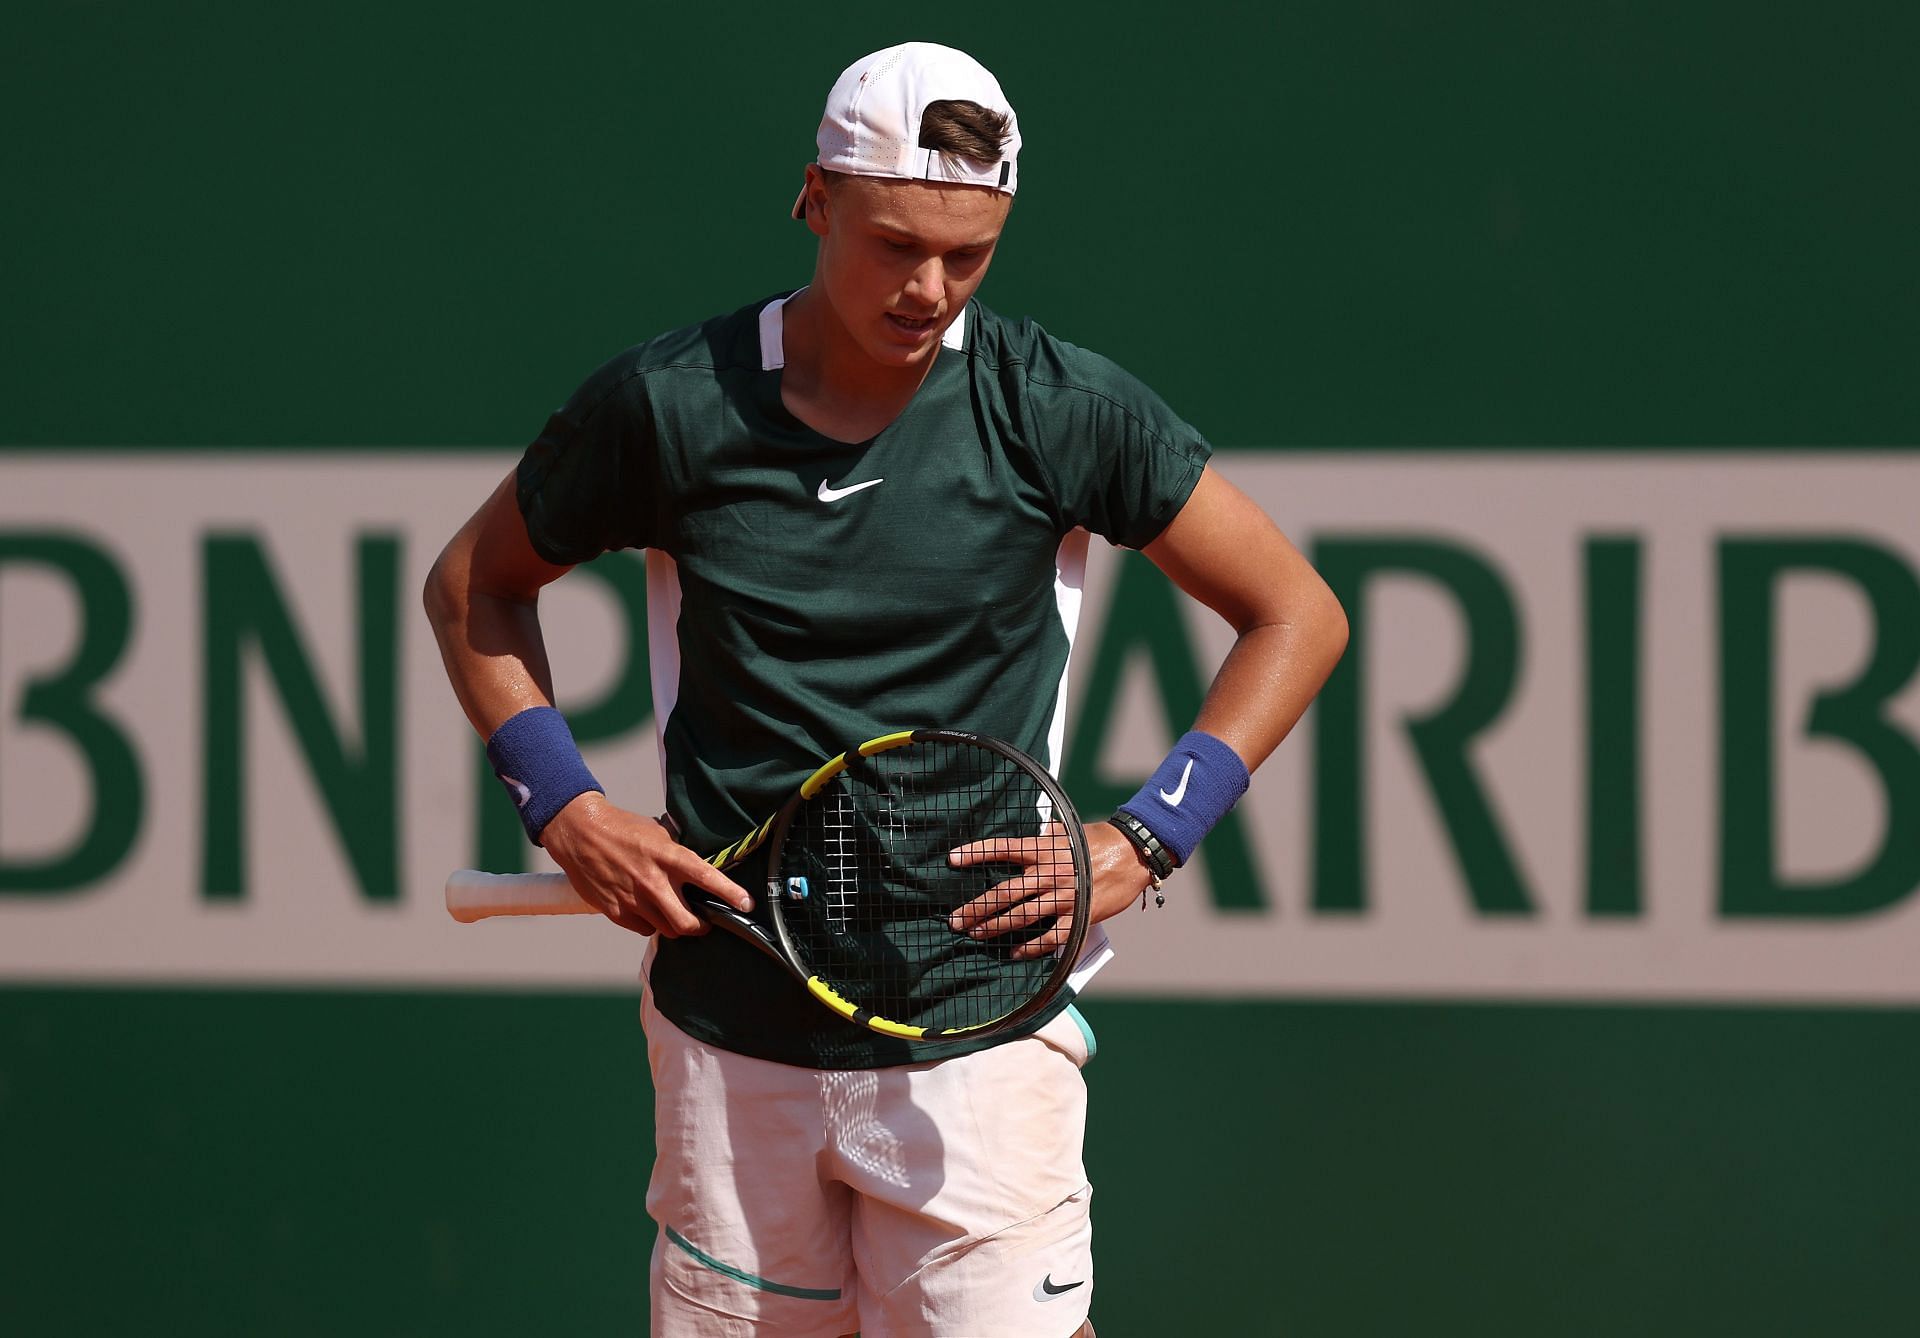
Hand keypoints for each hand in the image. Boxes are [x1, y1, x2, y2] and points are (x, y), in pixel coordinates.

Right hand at [539, 793, 753, 936]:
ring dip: (674, 925)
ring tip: (672, 911)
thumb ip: (678, 855)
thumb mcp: (658, 834)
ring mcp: (634, 899)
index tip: (747, 904)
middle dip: (701, 927)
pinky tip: (646, 909)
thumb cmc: (622, 830)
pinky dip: (649, 924)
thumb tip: (699, 871)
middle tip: (703, 922)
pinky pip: (643, 929)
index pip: (707, 877)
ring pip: (667, 930)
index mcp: (668, 857)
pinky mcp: (616, 911)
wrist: (580, 833)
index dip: (730, 893)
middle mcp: (653, 882)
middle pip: (688, 923)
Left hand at [945, 821, 1154, 959]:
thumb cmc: (1100, 840)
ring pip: (1022, 916)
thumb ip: (1049, 836)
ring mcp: (1064, 897)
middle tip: (955, 920)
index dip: (976, 853)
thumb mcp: (1070, 832)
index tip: (952, 859)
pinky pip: (1051, 937)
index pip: (1003, 849)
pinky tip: (1014, 952)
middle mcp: (1049, 873)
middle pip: (1004, 893)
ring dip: (995, 927)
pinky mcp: (1080, 916)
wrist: (1134, 854)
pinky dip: (1031, 947)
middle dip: (976, 908)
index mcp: (1044, 849)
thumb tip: (1037, 833)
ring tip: (975, 935)